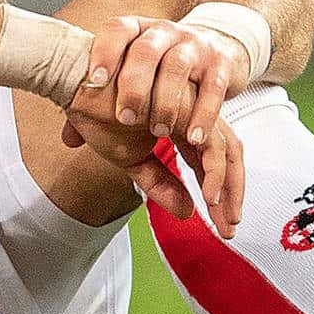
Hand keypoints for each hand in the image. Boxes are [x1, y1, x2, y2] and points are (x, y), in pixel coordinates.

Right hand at [61, 81, 244, 238]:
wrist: (80, 86)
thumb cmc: (100, 115)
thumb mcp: (133, 161)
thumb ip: (161, 184)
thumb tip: (187, 212)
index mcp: (181, 123)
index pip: (208, 160)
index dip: (218, 194)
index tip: (220, 224)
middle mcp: (192, 115)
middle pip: (227, 154)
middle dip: (233, 192)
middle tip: (230, 227)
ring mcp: (193, 109)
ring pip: (226, 150)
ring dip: (228, 187)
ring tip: (222, 217)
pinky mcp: (188, 108)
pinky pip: (212, 144)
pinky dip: (214, 171)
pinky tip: (210, 195)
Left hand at [86, 16, 249, 149]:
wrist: (213, 44)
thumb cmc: (158, 68)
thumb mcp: (129, 75)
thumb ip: (98, 105)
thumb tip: (68, 139)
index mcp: (136, 31)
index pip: (117, 29)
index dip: (104, 51)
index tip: (94, 81)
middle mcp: (164, 32)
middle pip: (146, 50)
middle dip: (133, 84)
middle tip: (124, 118)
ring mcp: (194, 45)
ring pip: (178, 66)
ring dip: (166, 101)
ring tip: (160, 131)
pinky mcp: (220, 63)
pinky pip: (213, 86)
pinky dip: (203, 113)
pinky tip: (194, 137)